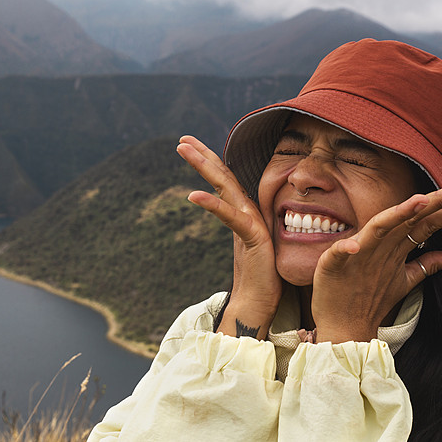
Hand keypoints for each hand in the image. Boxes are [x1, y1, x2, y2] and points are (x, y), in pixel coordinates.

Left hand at [176, 136, 281, 338]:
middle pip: (223, 176)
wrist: (259, 302)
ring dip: (204, 166)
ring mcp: (251, 222)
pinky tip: (193, 196)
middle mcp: (247, 211)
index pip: (224, 179)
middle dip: (202, 155)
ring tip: (183, 149)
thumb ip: (237, 223)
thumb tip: (228, 211)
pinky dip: (212, 205)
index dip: (209, 160)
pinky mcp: (254, 237)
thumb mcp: (243, 242)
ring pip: (225, 186)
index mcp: (243, 211)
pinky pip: (230, 217)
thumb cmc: (254, 276)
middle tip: (181, 139)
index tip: (189, 144)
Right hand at [310, 184, 441, 343]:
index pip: (425, 224)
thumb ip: (426, 266)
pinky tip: (356, 245)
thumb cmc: (367, 298)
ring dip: (396, 215)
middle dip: (435, 203)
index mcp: (394, 248)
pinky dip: (347, 248)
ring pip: (379, 229)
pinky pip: (340, 254)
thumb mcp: (403, 280)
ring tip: (420, 201)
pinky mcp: (332, 265)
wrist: (340, 325)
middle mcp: (378, 247)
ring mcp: (357, 255)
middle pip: (409, 219)